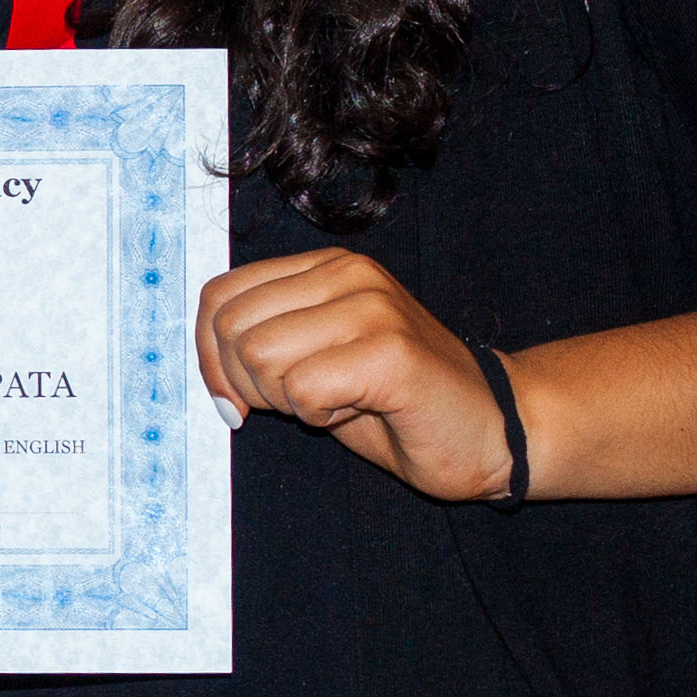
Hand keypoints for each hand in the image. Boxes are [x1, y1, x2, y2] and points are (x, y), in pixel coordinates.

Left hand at [198, 252, 514, 502]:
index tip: (235, 399)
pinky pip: (301, 390)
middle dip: (248, 385)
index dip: (208, 357)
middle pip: (230, 330)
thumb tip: (203, 356)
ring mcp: (372, 307)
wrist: (493, 429)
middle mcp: (347, 274)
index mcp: (325, 267)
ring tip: (339, 399)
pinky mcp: (391, 352)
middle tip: (303, 401)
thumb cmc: (396, 403)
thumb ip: (264, 340)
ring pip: (259, 357)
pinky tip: (360, 409)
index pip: (218, 296)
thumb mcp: (317, 357)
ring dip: (287, 400)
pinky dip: (318, 415)